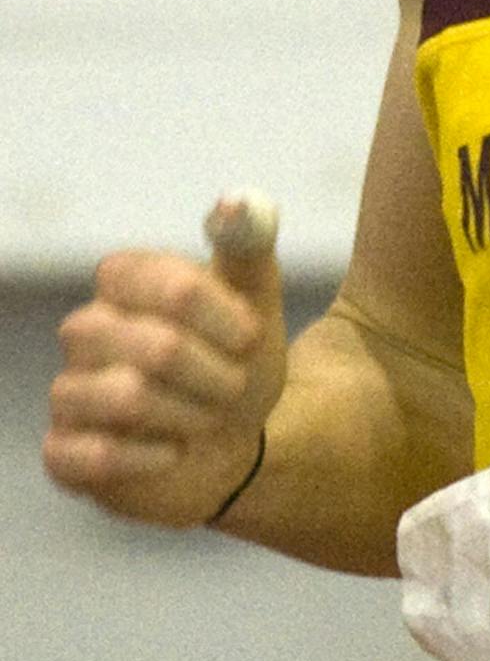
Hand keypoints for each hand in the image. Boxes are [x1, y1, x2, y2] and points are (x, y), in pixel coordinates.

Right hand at [44, 197, 288, 528]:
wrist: (233, 446)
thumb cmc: (236, 363)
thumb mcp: (257, 303)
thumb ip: (249, 248)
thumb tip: (238, 202)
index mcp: (125, 281)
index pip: (163, 280)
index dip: (218, 313)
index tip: (251, 337)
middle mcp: (85, 330)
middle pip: (157, 346)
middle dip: (217, 376)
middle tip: (234, 388)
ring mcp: (68, 392)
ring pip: (129, 399)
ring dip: (192, 416)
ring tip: (206, 420)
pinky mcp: (62, 453)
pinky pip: (99, 456)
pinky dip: (153, 458)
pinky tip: (172, 452)